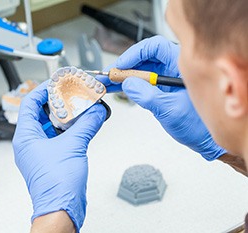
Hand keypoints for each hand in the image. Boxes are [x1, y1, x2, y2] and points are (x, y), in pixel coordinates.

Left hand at [12, 81, 105, 230]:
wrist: (62, 208)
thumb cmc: (56, 185)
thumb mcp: (73, 146)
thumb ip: (87, 125)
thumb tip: (96, 111)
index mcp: (26, 137)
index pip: (30, 103)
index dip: (43, 90)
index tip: (57, 83)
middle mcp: (30, 143)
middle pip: (40, 112)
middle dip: (57, 102)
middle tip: (71, 93)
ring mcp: (40, 151)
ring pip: (50, 125)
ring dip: (65, 116)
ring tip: (78, 106)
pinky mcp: (51, 158)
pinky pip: (58, 137)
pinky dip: (69, 129)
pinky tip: (82, 124)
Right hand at [116, 36, 225, 159]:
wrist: (204, 139)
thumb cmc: (199, 125)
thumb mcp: (171, 110)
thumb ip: (148, 96)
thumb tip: (128, 84)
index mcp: (182, 66)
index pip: (155, 48)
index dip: (135, 54)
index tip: (122, 65)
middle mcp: (172, 69)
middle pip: (144, 58)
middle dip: (124, 66)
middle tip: (109, 75)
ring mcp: (165, 79)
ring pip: (140, 70)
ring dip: (122, 76)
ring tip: (106, 83)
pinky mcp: (159, 90)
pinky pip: (141, 82)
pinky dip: (127, 85)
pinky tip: (115, 88)